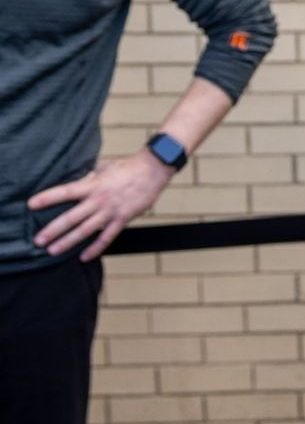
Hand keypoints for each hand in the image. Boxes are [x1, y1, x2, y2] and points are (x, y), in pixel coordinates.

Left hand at [29, 152, 175, 260]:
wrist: (154, 170)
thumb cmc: (129, 167)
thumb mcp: (105, 168)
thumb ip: (90, 177)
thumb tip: (78, 180)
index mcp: (93, 185)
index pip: (65, 192)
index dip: (47, 198)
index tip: (31, 205)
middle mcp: (99, 199)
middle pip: (72, 217)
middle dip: (53, 230)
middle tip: (38, 240)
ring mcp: (111, 211)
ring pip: (86, 230)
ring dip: (69, 241)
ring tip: (53, 250)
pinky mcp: (123, 218)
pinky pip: (107, 237)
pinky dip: (96, 247)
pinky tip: (84, 256)